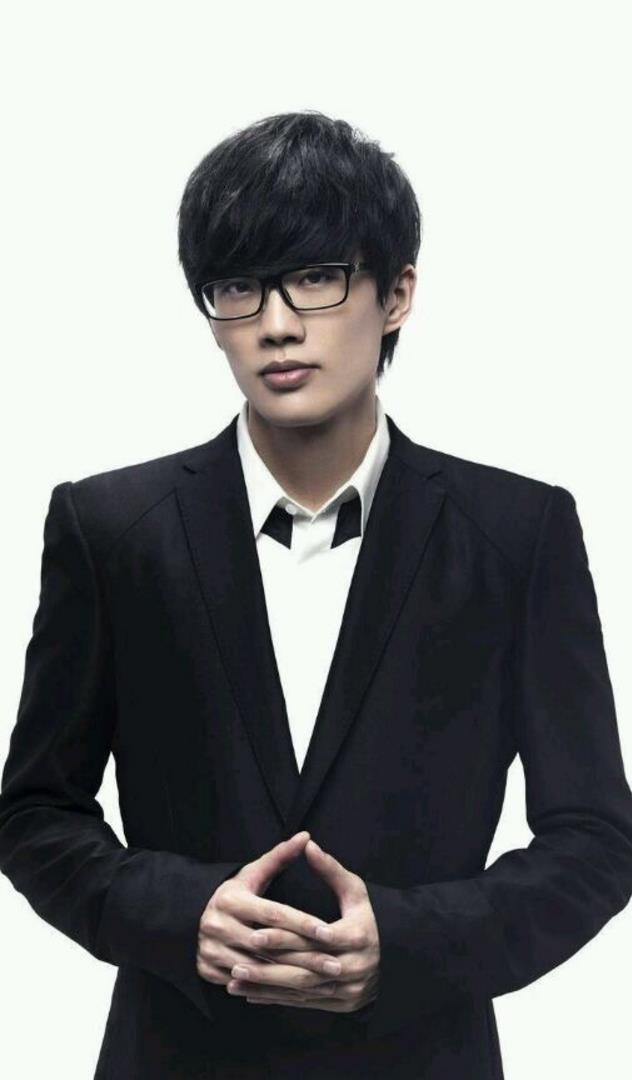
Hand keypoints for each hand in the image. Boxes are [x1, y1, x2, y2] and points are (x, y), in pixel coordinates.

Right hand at [196, 832, 344, 996]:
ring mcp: (210, 950)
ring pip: (259, 968)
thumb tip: (306, 837)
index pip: (273, 913)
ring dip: (292, 976)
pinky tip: (296, 992)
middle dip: (304, 955)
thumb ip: (280, 857)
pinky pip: (245, 984)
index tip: (329, 931)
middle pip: (268, 944)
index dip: (302, 922)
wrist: (191, 918)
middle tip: (336, 963)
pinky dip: (271, 989)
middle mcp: (217, 925)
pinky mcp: (207, 970)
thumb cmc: (235, 895)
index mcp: (230, 899)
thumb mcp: (252, 874)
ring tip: (322, 979)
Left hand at [228, 839, 380, 1013]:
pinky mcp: (339, 1004)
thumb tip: (307, 843)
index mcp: (357, 936)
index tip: (254, 931)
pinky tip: (249, 995)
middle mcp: (353, 967)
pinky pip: (302, 1003)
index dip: (283, 935)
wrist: (392, 961)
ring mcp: (346, 989)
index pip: (314, 936)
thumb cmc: (365, 919)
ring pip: (300, 989)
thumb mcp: (355, 891)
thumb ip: (330, 869)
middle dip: (268, 965)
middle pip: (304, 967)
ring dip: (266, 986)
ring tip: (235, 979)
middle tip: (236, 960)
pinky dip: (275, 998)